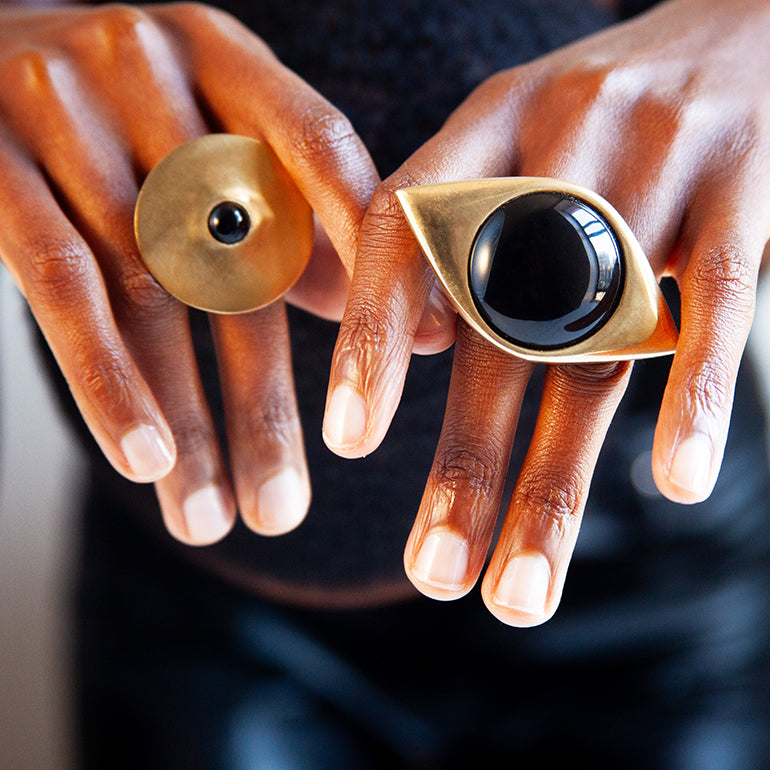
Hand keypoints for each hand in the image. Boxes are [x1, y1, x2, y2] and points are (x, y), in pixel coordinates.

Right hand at [0, 3, 377, 543]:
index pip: (322, 150)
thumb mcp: (213, 150)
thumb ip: (300, 227)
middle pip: (235, 257)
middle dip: (265, 398)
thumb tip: (414, 326)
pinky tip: (145, 461)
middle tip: (289, 510)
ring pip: (152, 294)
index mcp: (223, 57)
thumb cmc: (123, 124)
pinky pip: (63, 287)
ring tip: (215, 521)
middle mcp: (151, 67)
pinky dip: (107, 380)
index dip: (373, 255)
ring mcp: (66, 107)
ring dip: (189, 421)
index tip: (422, 353)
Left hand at [324, 0, 769, 624]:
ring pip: (593, 350)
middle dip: (463, 461)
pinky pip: (715, 304)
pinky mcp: (746, 193)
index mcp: (482, 129)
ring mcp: (656, 166)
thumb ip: (456, 236)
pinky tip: (678, 484)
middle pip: (497, 330)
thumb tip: (405, 349)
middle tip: (431, 573)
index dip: (370, 339)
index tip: (351, 446)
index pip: (404, 233)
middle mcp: (557, 145)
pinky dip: (694, 396)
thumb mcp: (512, 143)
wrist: (742, 30)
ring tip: (517, 594)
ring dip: (553, 483)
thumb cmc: (600, 121)